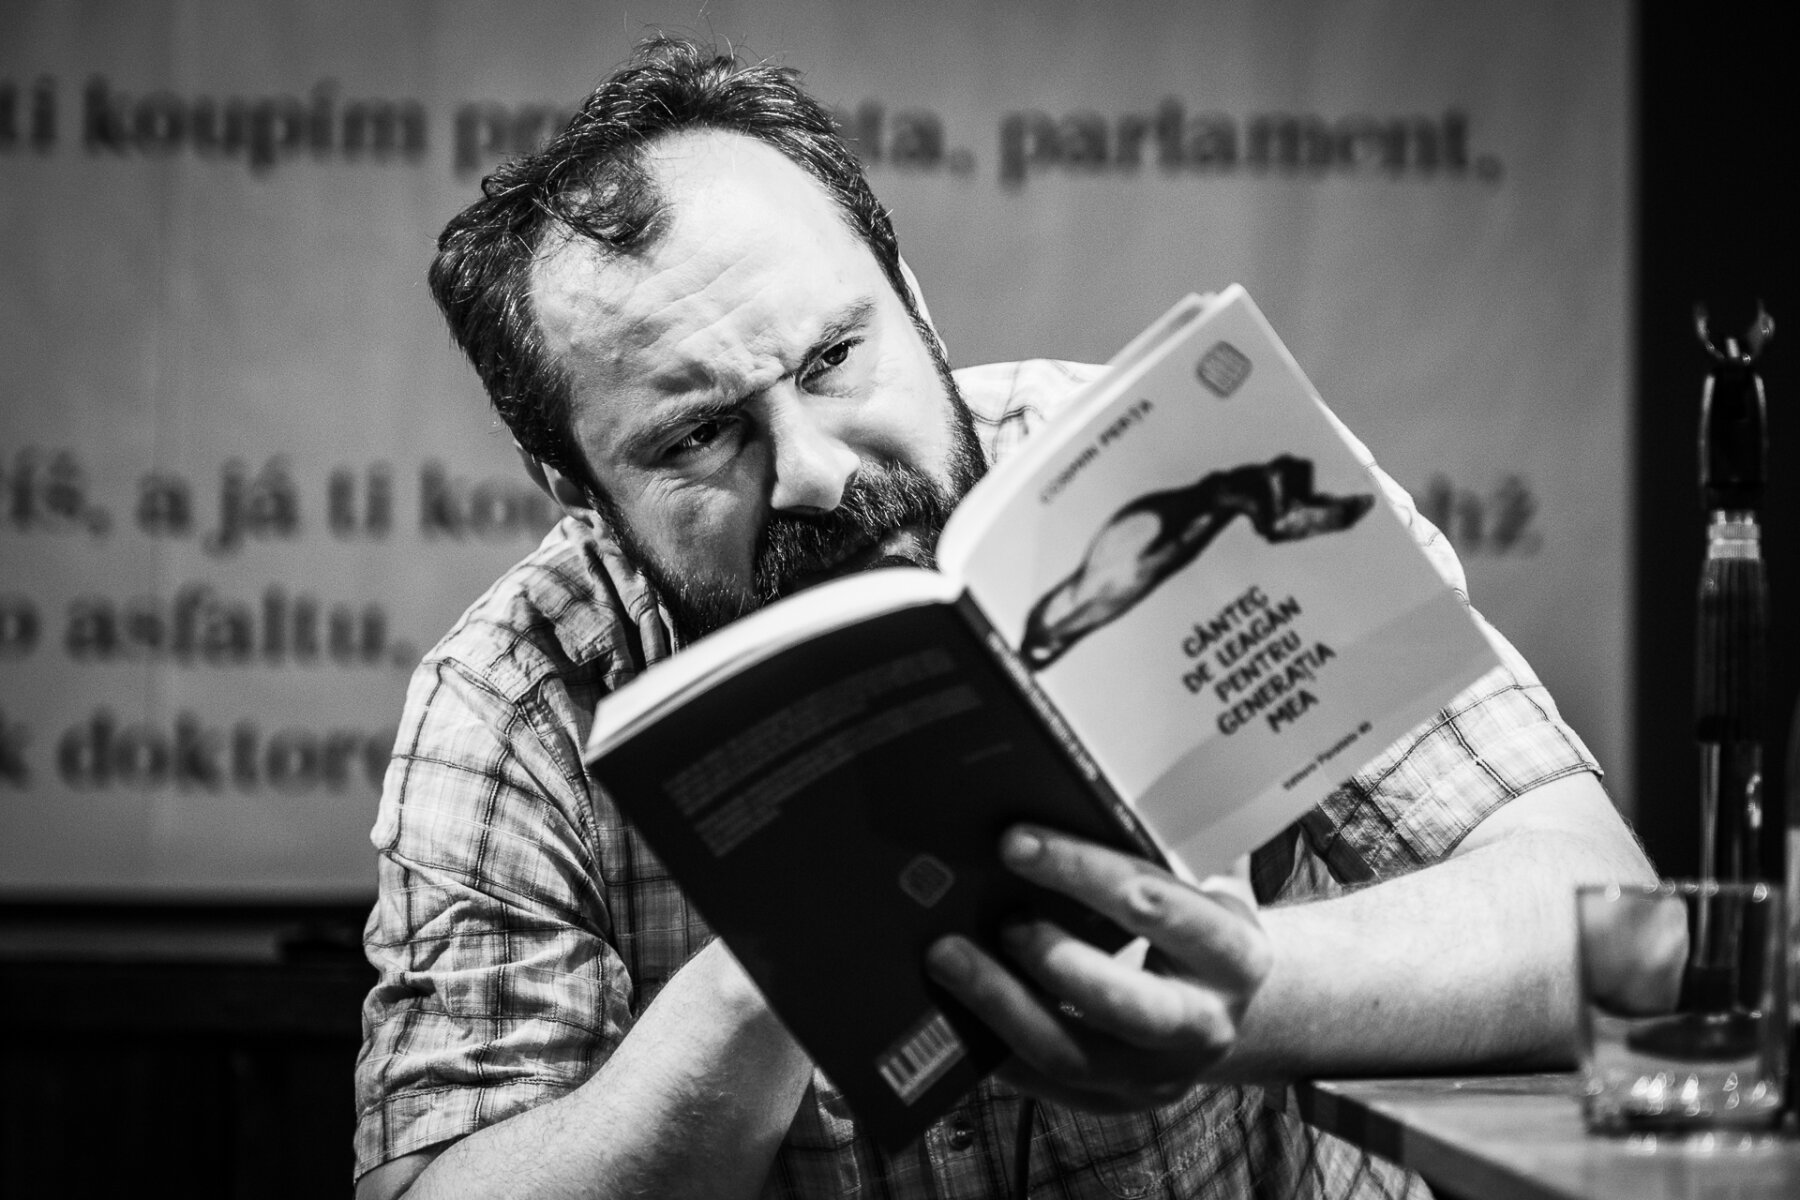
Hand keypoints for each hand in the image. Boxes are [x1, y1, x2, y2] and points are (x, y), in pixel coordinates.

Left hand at [925, 825, 1269, 1111]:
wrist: (1238, 1011)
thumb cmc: (1198, 927)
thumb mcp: (1206, 884)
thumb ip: (1165, 842)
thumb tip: (1088, 773)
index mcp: (1233, 953)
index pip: (1157, 906)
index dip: (1084, 872)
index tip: (1017, 843)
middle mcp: (1204, 1022)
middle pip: (1125, 1001)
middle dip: (1052, 959)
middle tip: (996, 918)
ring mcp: (1159, 1075)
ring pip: (1073, 1054)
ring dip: (1003, 1006)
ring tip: (949, 959)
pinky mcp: (1116, 1104)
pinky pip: (1044, 1086)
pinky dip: (995, 1048)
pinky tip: (952, 1012)